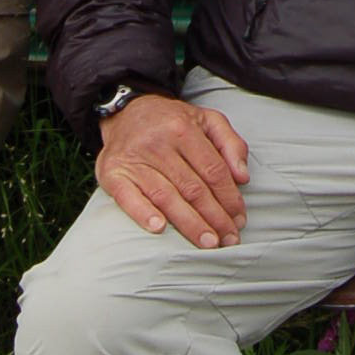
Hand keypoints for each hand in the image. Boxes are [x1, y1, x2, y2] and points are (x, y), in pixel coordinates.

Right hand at [96, 92, 250, 248]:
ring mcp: (134, 159)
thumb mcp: (206, 119)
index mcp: (183, 129)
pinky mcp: (112, 173)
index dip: (229, 197)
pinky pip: (128, 197)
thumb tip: (242, 177)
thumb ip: (231, 143)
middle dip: (215, 217)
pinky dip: (143, 213)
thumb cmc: (172, 122)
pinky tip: (159, 228)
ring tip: (208, 243)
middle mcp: (158, 143)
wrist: (125, 112)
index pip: (213, 170)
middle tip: (229, 239)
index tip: (240, 219)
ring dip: (189, 223)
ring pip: (166, 196)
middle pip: (192, 187)